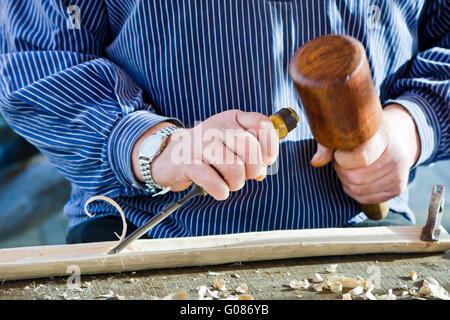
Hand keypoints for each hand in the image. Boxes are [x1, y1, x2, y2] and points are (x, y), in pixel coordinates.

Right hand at [132, 110, 278, 199]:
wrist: (171, 156)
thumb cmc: (209, 152)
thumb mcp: (232, 143)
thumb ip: (253, 153)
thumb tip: (263, 171)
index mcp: (232, 118)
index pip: (262, 125)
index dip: (270, 147)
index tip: (265, 160)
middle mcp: (216, 127)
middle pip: (250, 148)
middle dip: (254, 169)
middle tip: (245, 175)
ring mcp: (201, 144)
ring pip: (236, 168)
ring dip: (237, 183)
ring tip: (229, 183)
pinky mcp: (188, 163)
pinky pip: (215, 183)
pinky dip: (221, 191)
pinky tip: (218, 189)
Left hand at [310, 104, 420, 203]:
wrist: (399, 136)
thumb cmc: (367, 133)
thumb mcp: (349, 131)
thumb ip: (328, 145)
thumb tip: (315, 162)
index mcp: (384, 138)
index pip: (360, 158)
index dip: (342, 159)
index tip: (339, 152)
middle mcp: (396, 158)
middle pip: (356, 178)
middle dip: (341, 171)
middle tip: (341, 161)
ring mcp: (399, 175)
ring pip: (358, 190)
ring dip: (346, 182)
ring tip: (348, 168)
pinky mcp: (397, 189)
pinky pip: (365, 198)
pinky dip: (354, 191)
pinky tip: (355, 178)